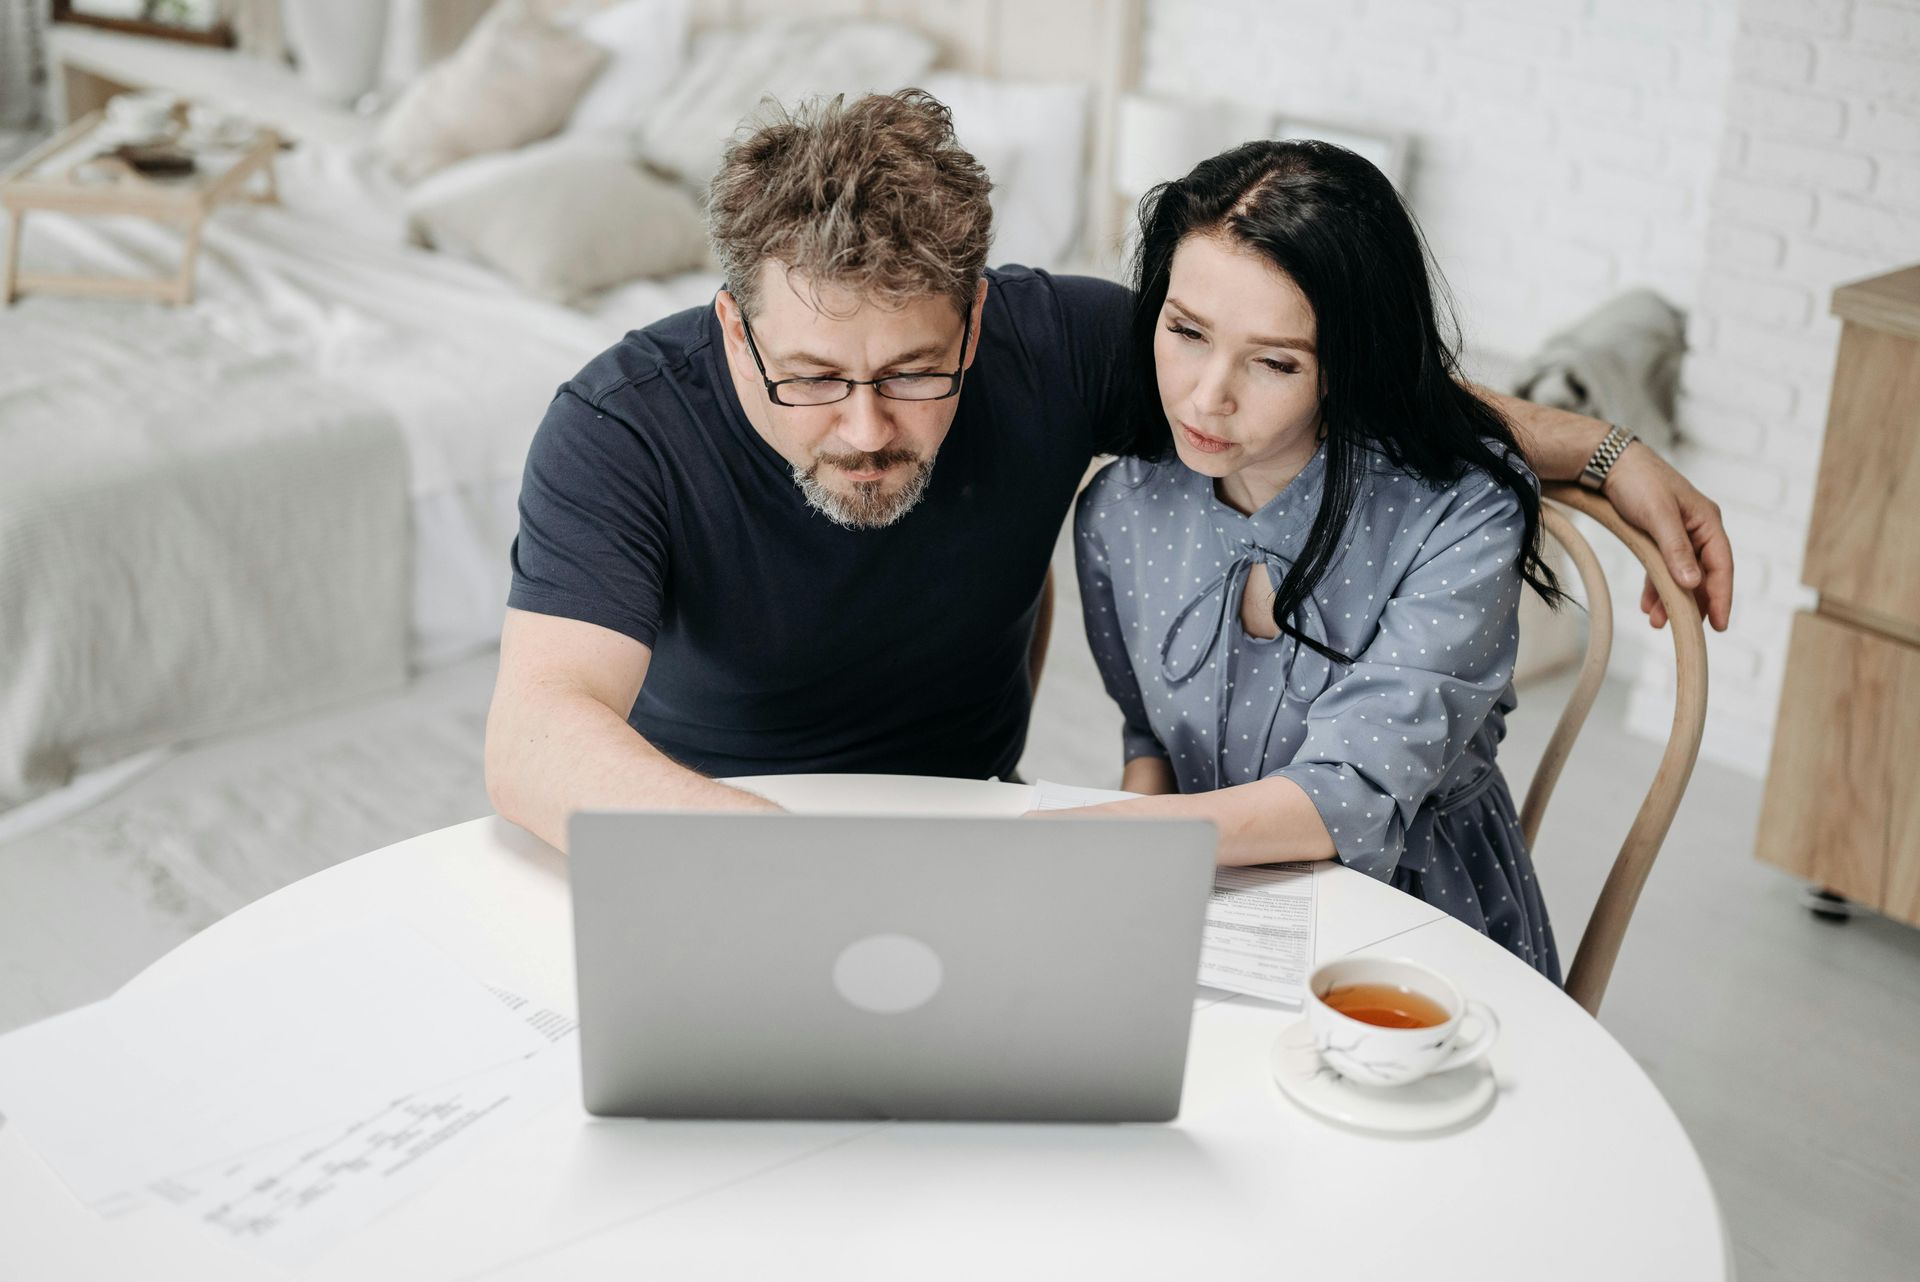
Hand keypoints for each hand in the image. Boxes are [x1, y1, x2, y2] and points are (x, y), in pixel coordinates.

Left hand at [1602, 443, 1733, 631]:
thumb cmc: (1638, 482)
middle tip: (1686, 630)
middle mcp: (1698, 528)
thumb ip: (1676, 550)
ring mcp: (1679, 533)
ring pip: (1681, 573)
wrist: (1608, 461)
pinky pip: (1662, 567)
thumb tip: (1693, 583)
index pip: (1721, 565)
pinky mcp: (1658, 535)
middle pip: (1704, 573)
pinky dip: (1656, 586)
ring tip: (1657, 622)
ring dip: (1670, 598)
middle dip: (1694, 603)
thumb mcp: (1658, 516)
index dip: (1721, 596)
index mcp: (1707, 522)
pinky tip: (1647, 605)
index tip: (1719, 624)